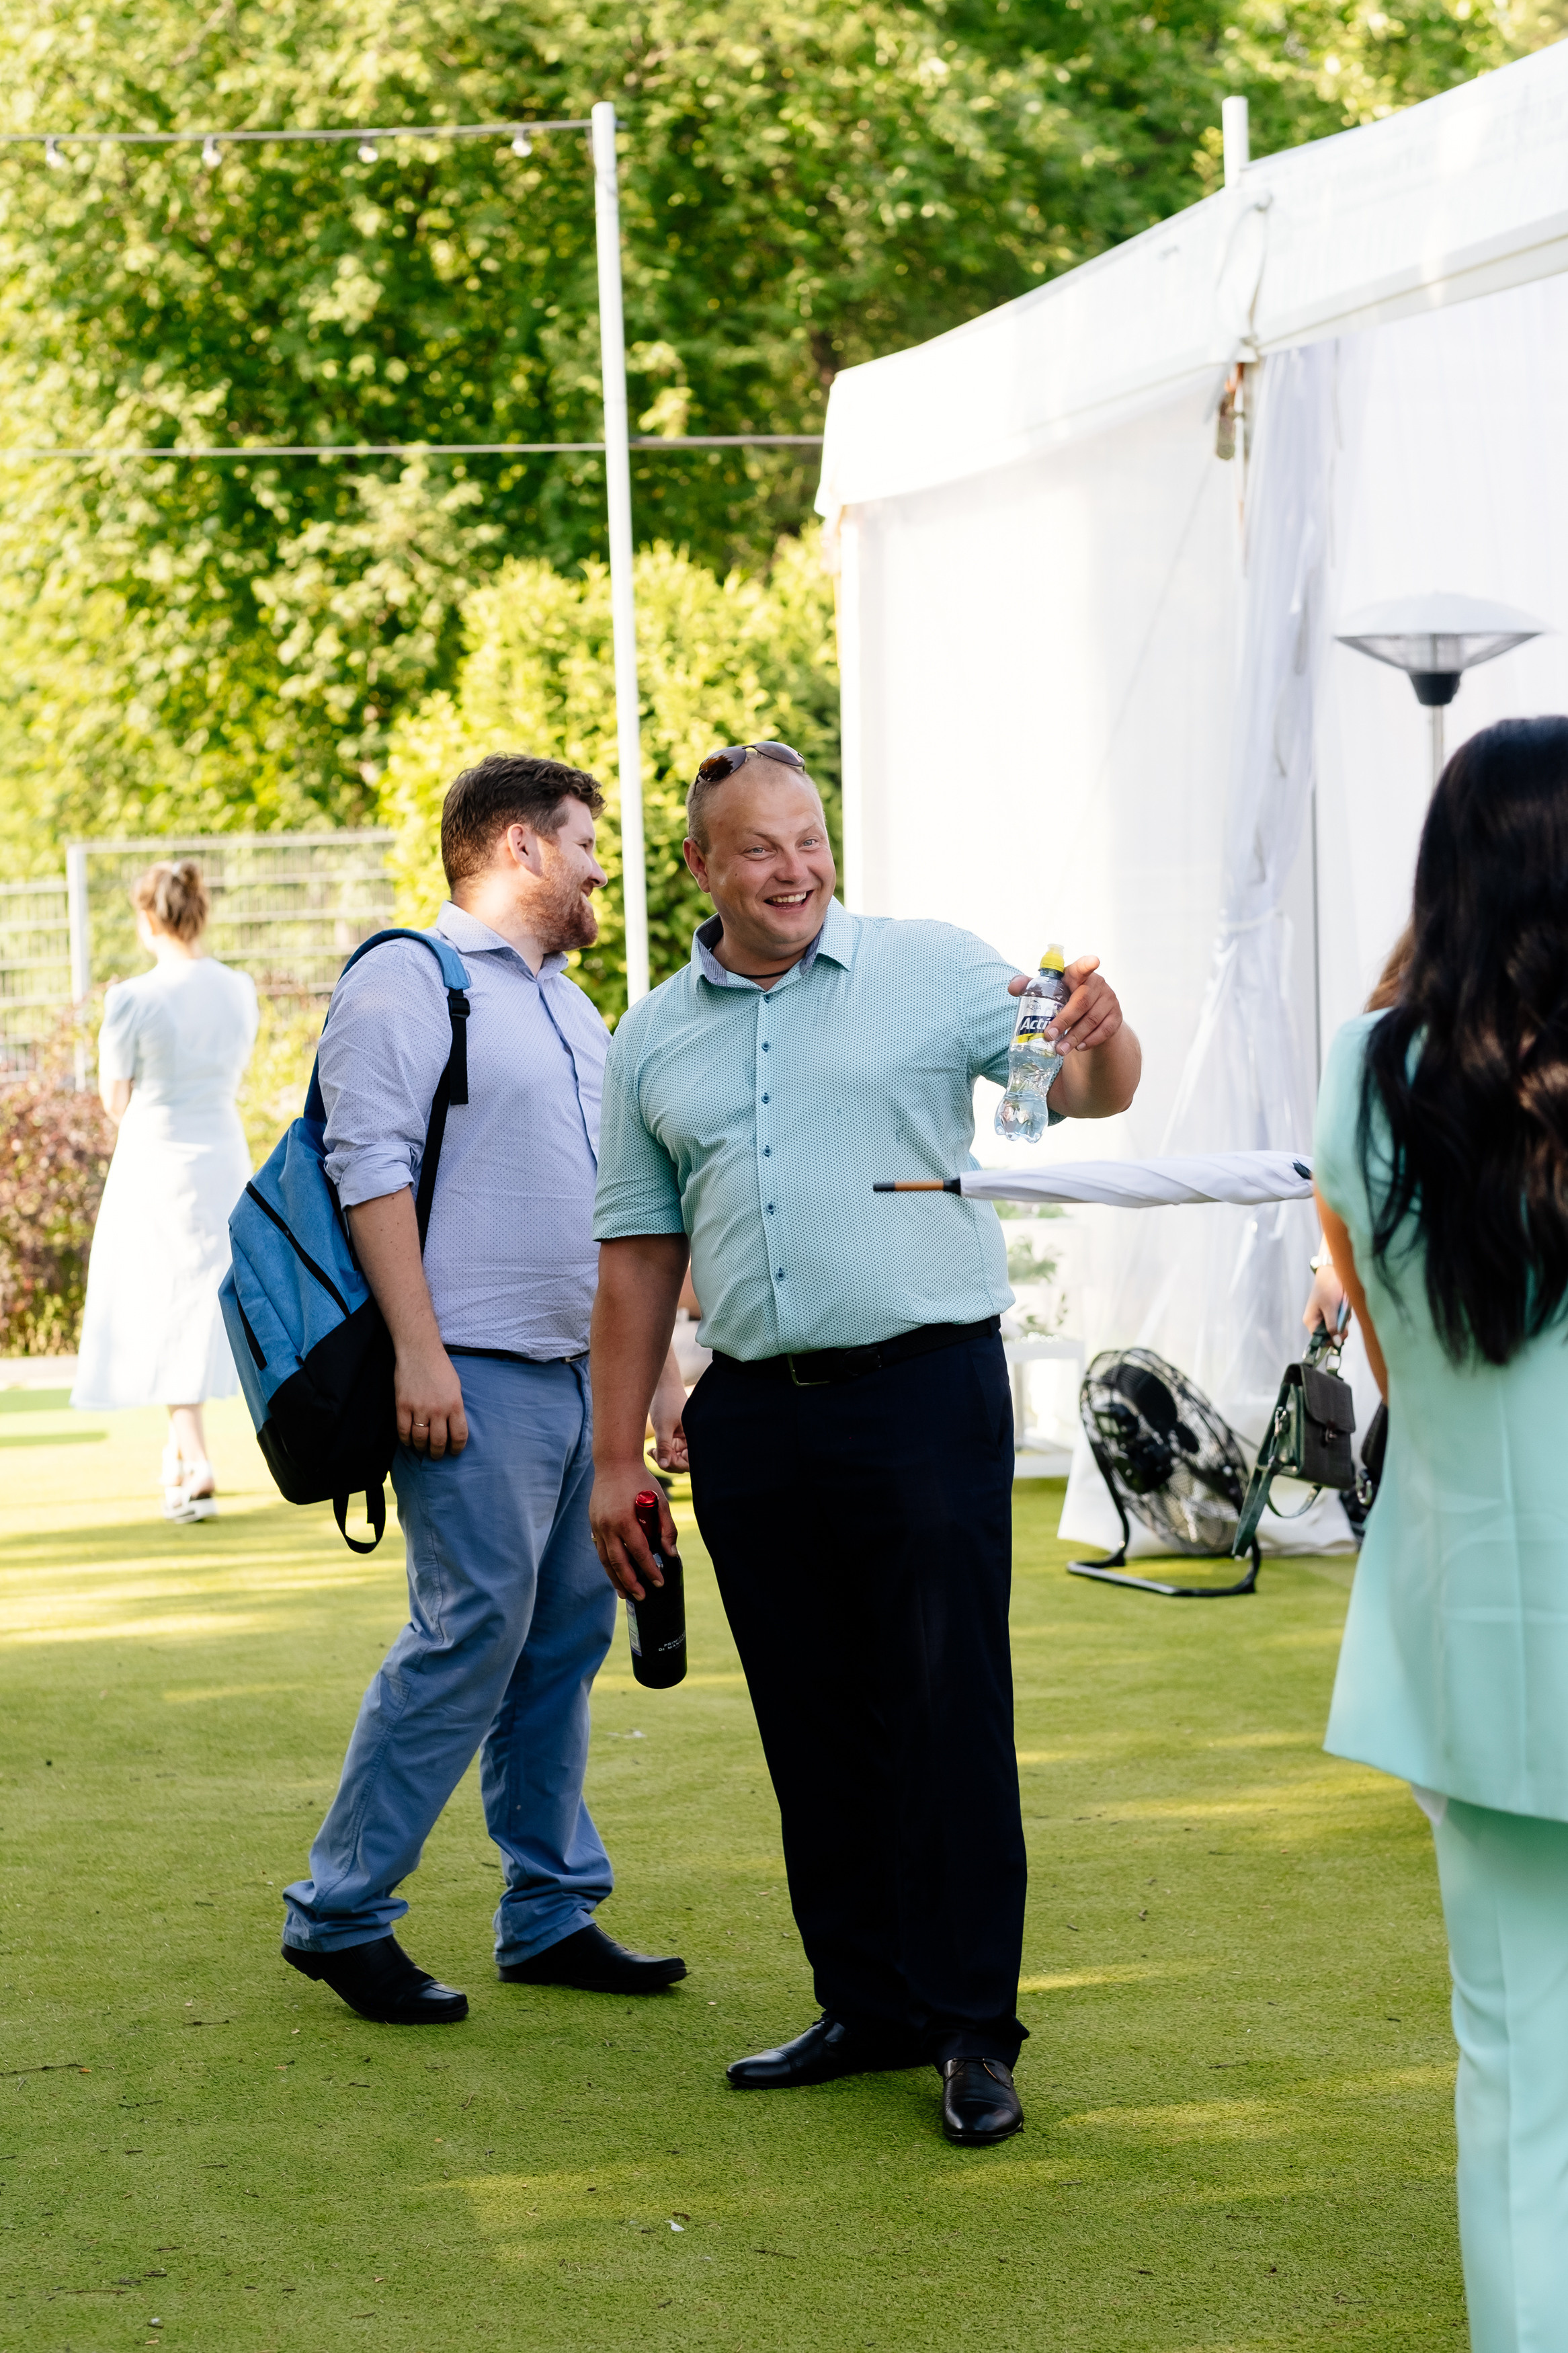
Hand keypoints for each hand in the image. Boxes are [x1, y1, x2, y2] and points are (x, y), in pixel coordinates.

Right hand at [396, 1340, 467, 1457]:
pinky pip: (403, 1431)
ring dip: (421, 1448)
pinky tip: (409, 1441)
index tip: (454, 1452)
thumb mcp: (456, 1388)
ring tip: (422, 1449)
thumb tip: (453, 1427)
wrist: (419, 1351)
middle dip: (438, 1453)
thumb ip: (455, 1408)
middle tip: (436, 1455)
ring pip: (420, 1439)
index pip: (459, 1436)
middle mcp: (438, 1409)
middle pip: (438, 1442)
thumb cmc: (440, 1368)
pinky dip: (406, 1440)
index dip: (457, 1448)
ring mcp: (419, 1408)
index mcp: (455, 1404)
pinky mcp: (403, 1405)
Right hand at [590, 1462, 676, 1600]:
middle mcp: (608, 1526)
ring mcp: (597, 1526)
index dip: (650, 1570)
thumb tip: (671, 1554)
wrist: (613, 1463)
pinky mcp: (593, 1524)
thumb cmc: (641, 1480)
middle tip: (641, 1597)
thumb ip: (667, 1528)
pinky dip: (608, 1564)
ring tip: (625, 1594)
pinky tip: (615, 1573)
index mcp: (625, 1520)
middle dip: (630, 1582)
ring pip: (605, 1560)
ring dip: (615, 1579)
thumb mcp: (659, 1501)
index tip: (659, 1583)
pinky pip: (600, 1549)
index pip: (639, 1553)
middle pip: (618, 1562)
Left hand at [649, 1348, 689, 1472]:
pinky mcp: (675, 1438)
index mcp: (696, 1436)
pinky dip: (660, 1453)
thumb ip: (664, 1447)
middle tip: (654, 1454)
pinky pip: (670, 1453)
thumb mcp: (663, 1426)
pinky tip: (651, 1450)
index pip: (692, 1461)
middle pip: (683, 1463)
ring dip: (663, 1459)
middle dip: (668, 1463)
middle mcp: (692, 1440)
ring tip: (651, 1451)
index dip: (678, 1464)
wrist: (661, 1385)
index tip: (663, 1459)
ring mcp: (683, 1440)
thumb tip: (663, 1466)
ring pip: (675, 1460)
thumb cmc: (666, 1401)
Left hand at [1007, 955, 1123, 1054]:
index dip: (1087, 964)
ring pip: (1092, 1019)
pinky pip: (1105, 1030)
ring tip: (1060, 1049)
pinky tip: (1079, 1047)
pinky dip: (1091, 1040)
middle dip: (1064, 1020)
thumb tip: (1013, 987)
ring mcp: (1109, 999)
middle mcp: (1097, 983)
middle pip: (1082, 1001)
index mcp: (1078, 974)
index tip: (1093, 961)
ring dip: (1075, 1036)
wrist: (1090, 1015)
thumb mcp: (1048, 992)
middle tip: (1049, 1036)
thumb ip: (1029, 987)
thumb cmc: (1064, 999)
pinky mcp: (1116, 1016)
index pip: (1083, 966)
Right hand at [1303, 1259, 1349, 1334]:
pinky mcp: (1331, 1311)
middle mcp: (1315, 1320)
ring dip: (1344, 1320)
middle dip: (1340, 1327)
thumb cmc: (1328, 1288)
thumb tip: (1337, 1343)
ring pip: (1337, 1327)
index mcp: (1310, 1321)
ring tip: (1344, 1307)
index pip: (1319, 1339)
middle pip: (1330, 1334)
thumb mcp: (1331, 1309)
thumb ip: (1333, 1327)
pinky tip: (1344, 1305)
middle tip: (1345, 1317)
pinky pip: (1339, 1319)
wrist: (1332, 1271)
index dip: (1331, 1340)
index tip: (1342, 1334)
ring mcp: (1323, 1315)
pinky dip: (1344, 1314)